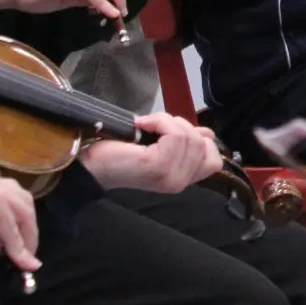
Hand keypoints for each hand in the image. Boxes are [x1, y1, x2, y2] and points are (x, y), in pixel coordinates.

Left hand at [80, 113, 224, 193]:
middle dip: (181, 125)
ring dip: (167, 122)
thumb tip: (207, 134)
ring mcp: (169, 176)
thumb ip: (187, 144)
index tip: (175, 134)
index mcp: (182, 180)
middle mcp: (180, 182)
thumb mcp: (163, 149)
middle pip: (202, 143)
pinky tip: (142, 126)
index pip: (214, 161)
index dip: (201, 141)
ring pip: (189, 136)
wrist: (91, 164)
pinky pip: (175, 135)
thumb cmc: (122, 154)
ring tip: (147, 126)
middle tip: (155, 126)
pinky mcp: (157, 166)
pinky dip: (160, 122)